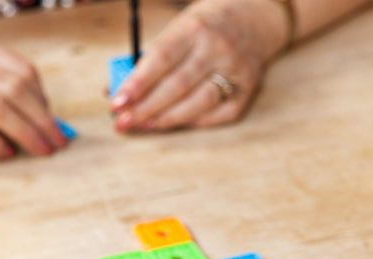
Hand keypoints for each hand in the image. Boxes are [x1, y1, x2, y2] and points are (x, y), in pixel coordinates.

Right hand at [0, 30, 67, 157]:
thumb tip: (28, 110)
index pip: (22, 71)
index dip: (44, 99)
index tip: (52, 119)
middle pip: (18, 91)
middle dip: (44, 120)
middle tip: (57, 142)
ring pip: (0, 109)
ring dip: (27, 134)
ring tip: (41, 151)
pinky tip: (5, 153)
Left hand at [110, 0, 290, 131]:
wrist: (255, 18)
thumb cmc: (206, 27)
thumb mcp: (179, 29)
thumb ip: (152, 58)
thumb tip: (120, 89)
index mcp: (194, 28)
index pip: (161, 58)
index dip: (137, 83)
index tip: (117, 102)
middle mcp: (217, 48)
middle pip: (176, 86)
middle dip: (146, 108)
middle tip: (123, 123)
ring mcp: (235, 70)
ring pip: (198, 104)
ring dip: (167, 119)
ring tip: (144, 126)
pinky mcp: (248, 89)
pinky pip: (219, 115)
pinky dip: (195, 122)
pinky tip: (176, 124)